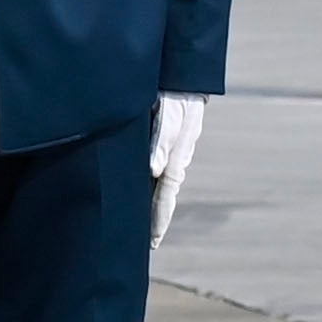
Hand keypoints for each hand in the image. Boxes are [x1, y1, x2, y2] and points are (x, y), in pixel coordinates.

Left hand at [150, 91, 211, 250]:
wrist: (183, 76)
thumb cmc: (177, 96)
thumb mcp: (170, 117)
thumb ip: (162, 142)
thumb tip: (154, 171)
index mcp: (177, 158)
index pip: (166, 197)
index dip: (158, 220)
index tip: (152, 244)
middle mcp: (175, 159)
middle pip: (163, 196)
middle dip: (155, 220)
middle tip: (147, 245)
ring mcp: (171, 153)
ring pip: (159, 185)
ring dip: (150, 205)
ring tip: (140, 226)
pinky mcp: (165, 143)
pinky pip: (156, 171)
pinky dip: (148, 186)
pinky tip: (138, 192)